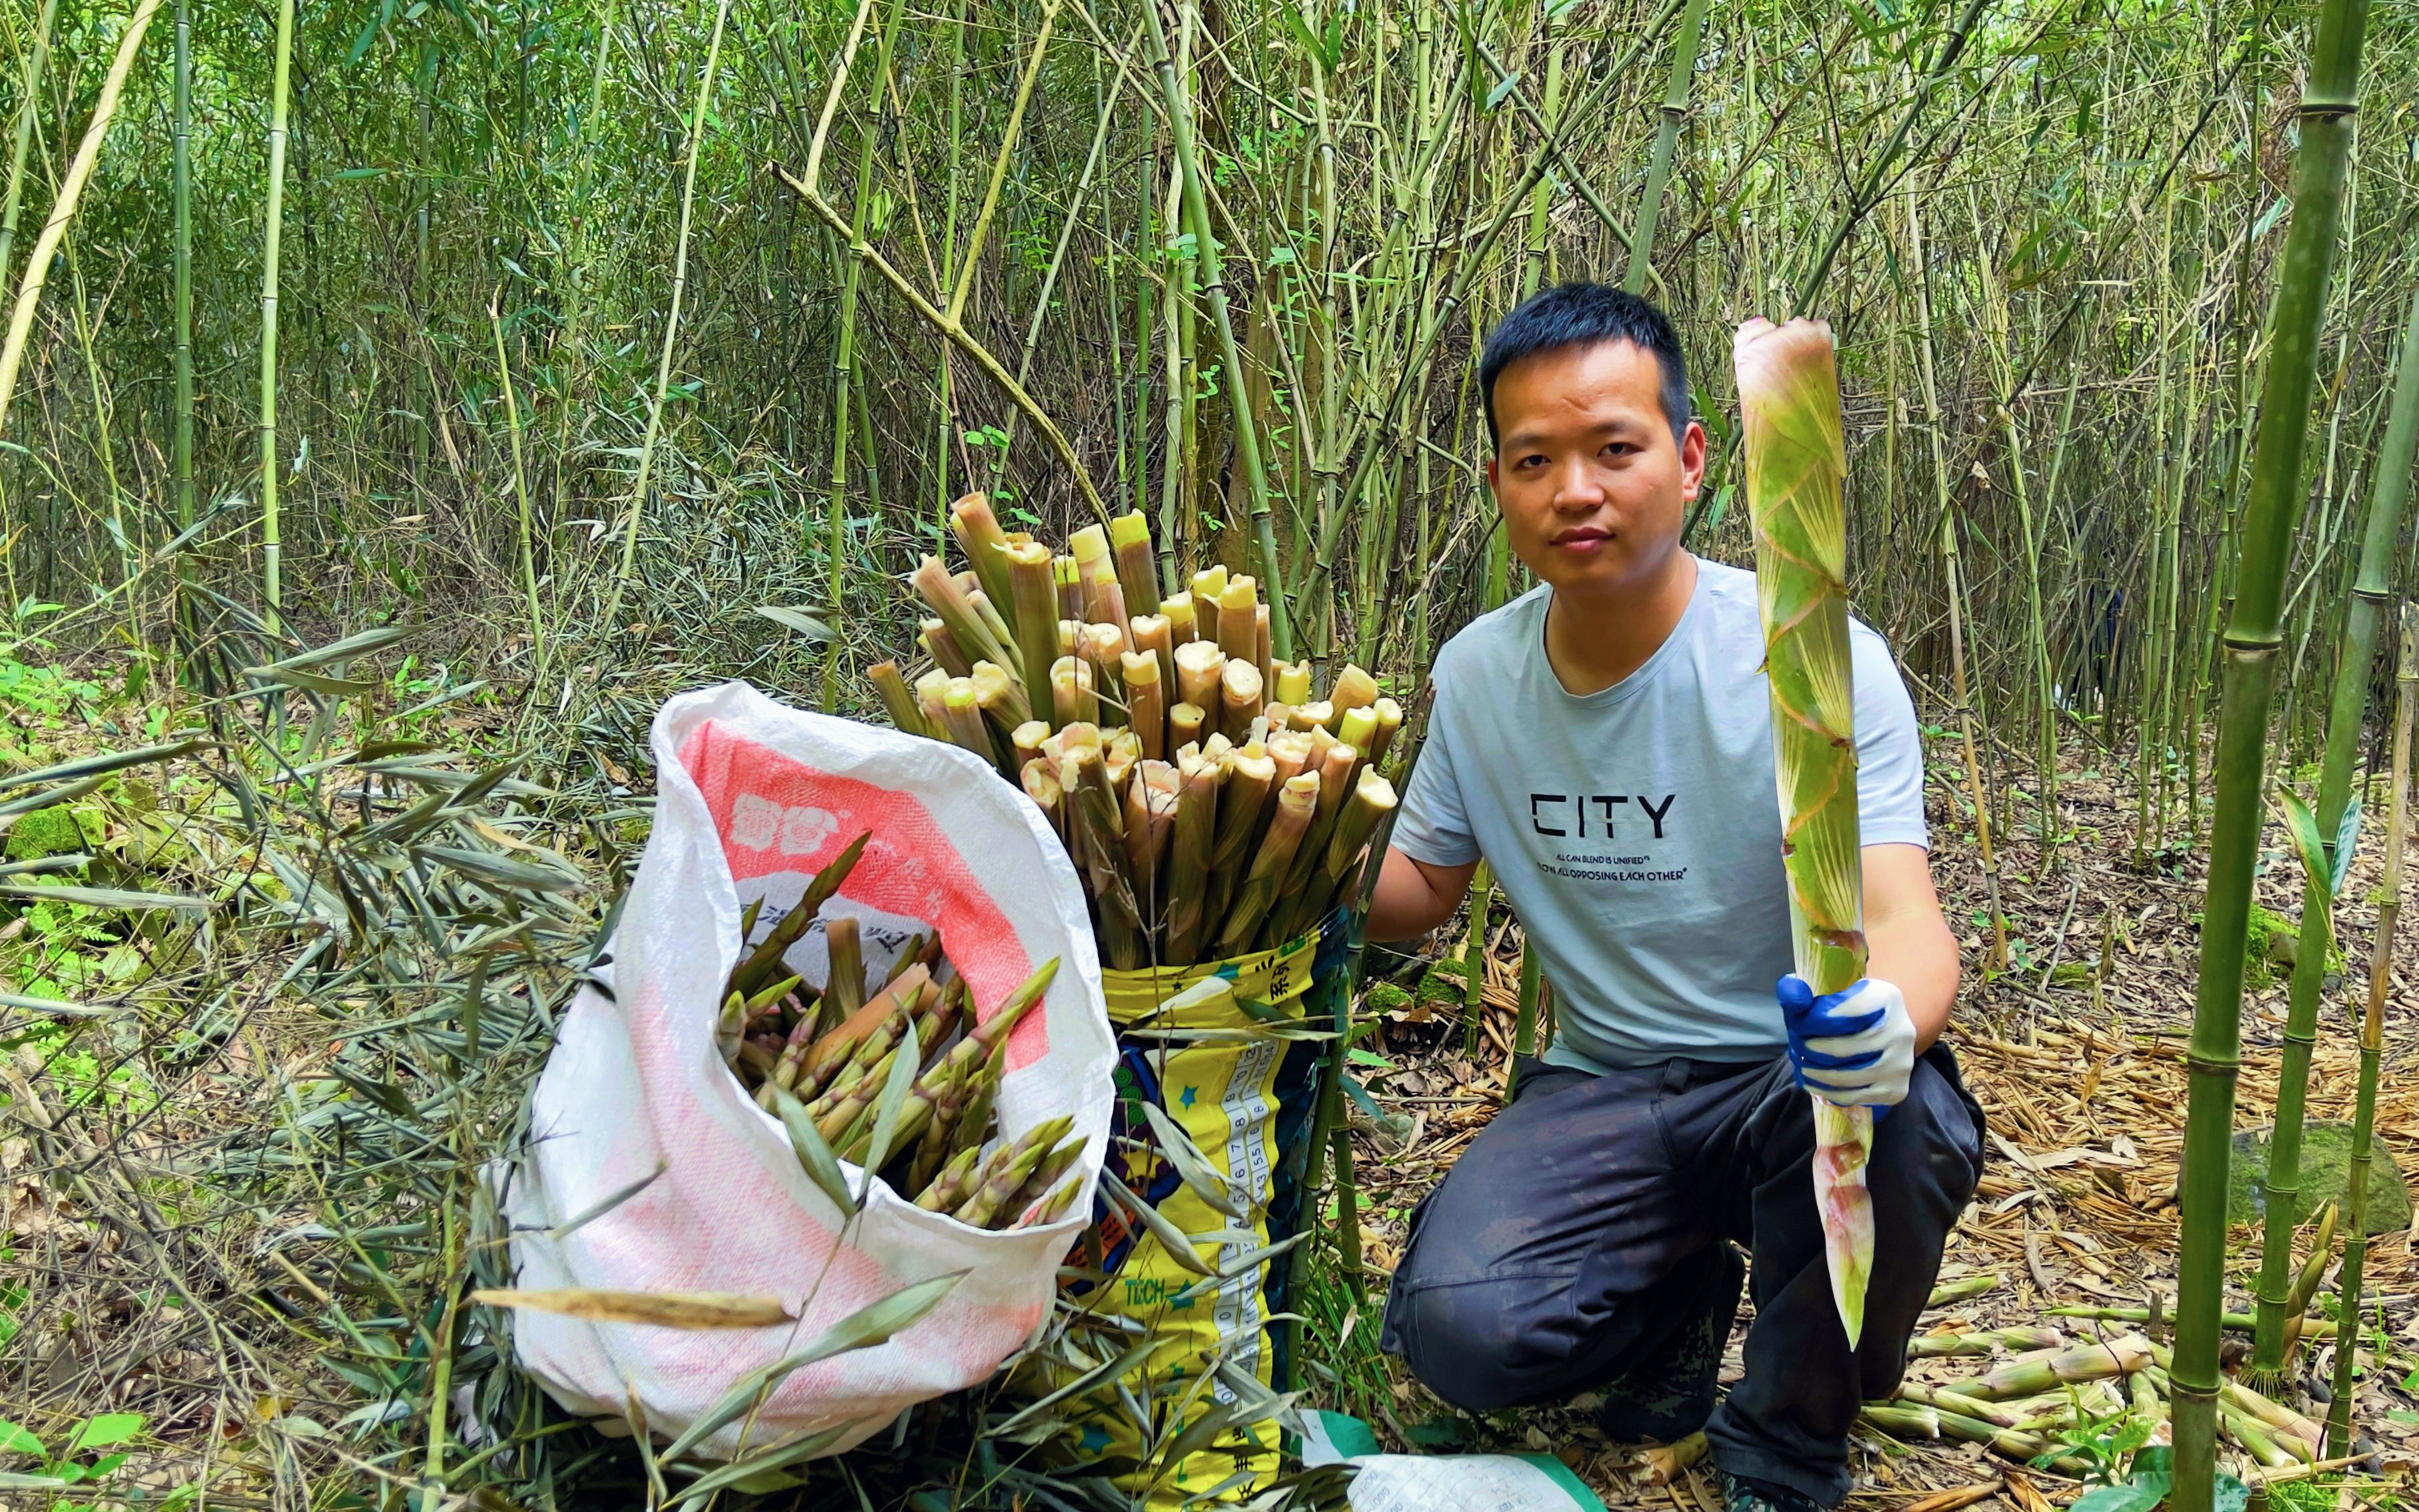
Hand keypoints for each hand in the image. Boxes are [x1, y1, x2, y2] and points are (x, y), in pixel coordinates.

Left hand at [1778, 975, 1914, 1110]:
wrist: (1884, 1033)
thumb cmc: (1851, 1012)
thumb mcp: (1832, 992)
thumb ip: (1803, 991)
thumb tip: (1791, 995)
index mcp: (1886, 998)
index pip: (1845, 1012)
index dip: (1814, 1021)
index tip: (1796, 1024)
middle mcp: (1901, 1031)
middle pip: (1844, 1048)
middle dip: (1810, 1050)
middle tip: (1795, 1048)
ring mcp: (1902, 1064)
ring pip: (1848, 1076)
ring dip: (1816, 1074)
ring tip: (1801, 1066)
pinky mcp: (1896, 1089)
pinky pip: (1854, 1096)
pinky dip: (1828, 1092)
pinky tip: (1814, 1083)